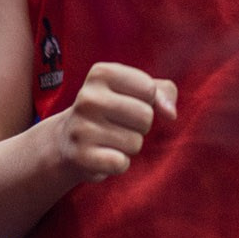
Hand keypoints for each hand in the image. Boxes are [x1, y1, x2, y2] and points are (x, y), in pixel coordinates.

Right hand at [54, 61, 177, 182]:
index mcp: (101, 74)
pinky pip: (121, 163)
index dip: (147, 101)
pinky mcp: (80, 156)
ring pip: (135, 142)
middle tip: (119, 125)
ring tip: (109, 139)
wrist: (67, 139)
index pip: (149, 89)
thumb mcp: (136, 90)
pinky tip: (103, 155)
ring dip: (129, 145)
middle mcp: (87, 97)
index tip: (127, 102)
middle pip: (145, 116)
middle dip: (141, 125)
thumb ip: (164, 92)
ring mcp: (81, 127)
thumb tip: (171, 114)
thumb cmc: (111, 111)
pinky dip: (119, 163)